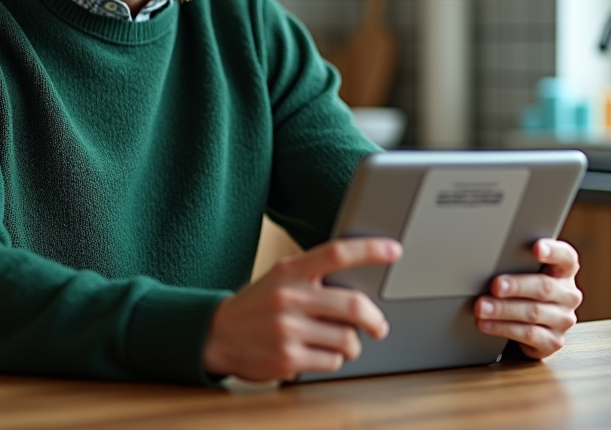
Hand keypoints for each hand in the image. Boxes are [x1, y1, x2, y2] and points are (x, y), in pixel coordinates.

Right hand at [203, 237, 401, 381]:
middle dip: (374, 319)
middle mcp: (289, 297)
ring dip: (351, 344)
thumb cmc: (259, 305)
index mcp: (290, 271)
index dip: (370, 250)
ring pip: (347, 339)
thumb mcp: (281, 278)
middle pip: (352, 305)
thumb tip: (362, 283)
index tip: (394, 249)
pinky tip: (317, 354)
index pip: (337, 253)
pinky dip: (332, 360)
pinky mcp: (287, 359)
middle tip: (379, 325)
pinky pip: (331, 362)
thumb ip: (315, 276)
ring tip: (337, 341)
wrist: (217, 334)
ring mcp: (287, 330)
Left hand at [473, 239, 580, 359]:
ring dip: (503, 310)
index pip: (566, 257)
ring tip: (482, 307)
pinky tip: (486, 324)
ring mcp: (563, 319)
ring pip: (534, 313)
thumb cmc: (525, 292)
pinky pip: (528, 334)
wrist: (531, 326)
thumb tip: (488, 261)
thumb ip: (518, 264)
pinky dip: (503, 328)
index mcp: (564, 271)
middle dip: (516, 286)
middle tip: (495, 286)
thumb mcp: (525, 274)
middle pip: (544, 287)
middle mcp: (568, 295)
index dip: (553, 251)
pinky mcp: (554, 341)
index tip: (536, 248)